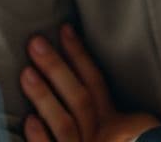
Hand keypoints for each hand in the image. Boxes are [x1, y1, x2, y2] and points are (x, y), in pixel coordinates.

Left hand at [19, 23, 160, 141]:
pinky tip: (28, 122)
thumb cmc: (134, 141)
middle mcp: (100, 136)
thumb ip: (118, 116)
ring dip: (46, 96)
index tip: (63, 29)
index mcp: (113, 122)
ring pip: (67, 122)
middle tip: (36, 42)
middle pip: (79, 97)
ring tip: (26, 72)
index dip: (80, 55)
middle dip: (57, 68)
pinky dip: (43, 140)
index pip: (95, 81)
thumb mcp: (131, 129)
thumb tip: (91, 82)